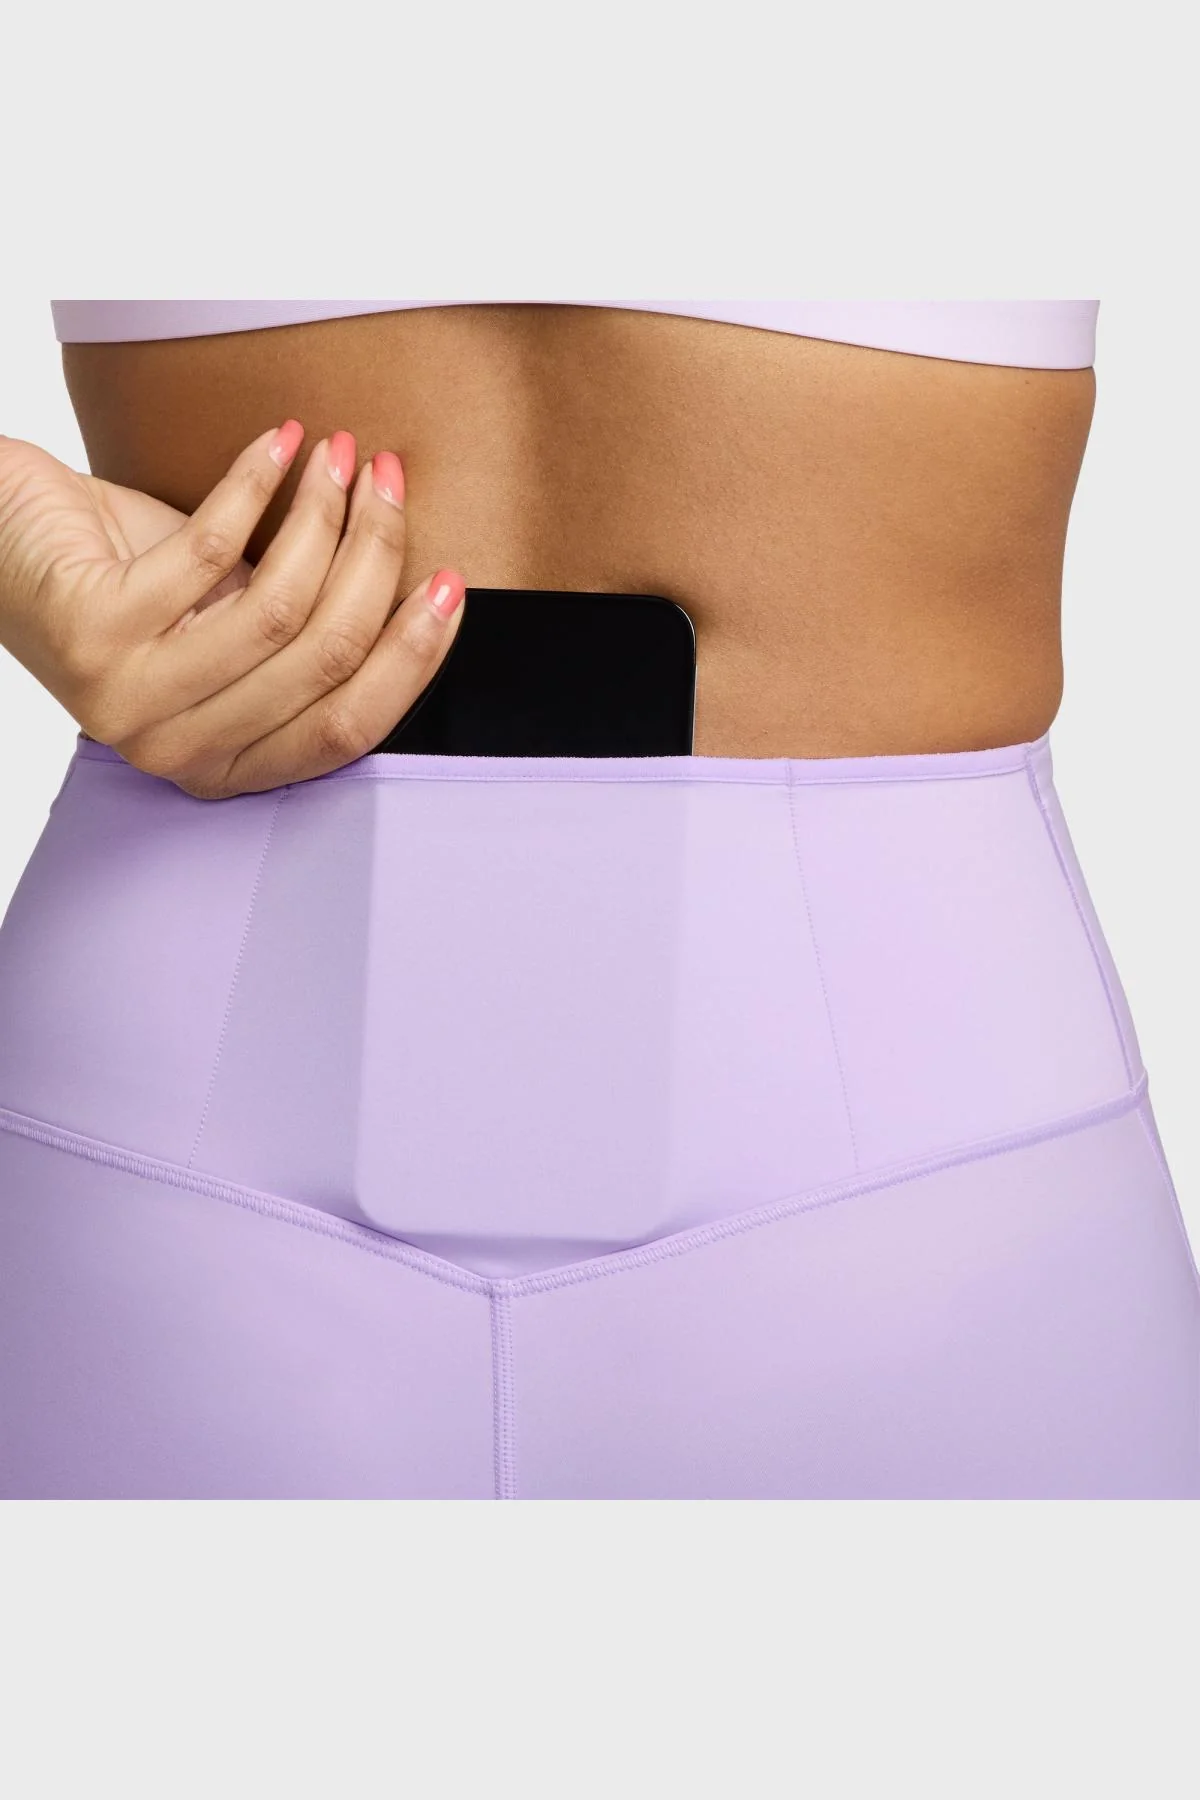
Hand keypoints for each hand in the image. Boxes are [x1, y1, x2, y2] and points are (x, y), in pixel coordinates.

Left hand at [0, 422, 465, 796]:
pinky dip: (256, 483)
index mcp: (227, 764)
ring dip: (323, 514)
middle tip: (390, 481)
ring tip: (337, 451)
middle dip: (376, 557)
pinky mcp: (95, 635)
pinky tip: (278, 441)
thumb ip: (302, 635)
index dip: (412, 653)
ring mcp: (132, 703)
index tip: (448, 581)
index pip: (350, 727)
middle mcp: (180, 751)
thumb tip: (411, 579)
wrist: (6, 543)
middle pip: (324, 658)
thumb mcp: (231, 623)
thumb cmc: (124, 582)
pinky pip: (212, 552)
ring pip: (278, 608)